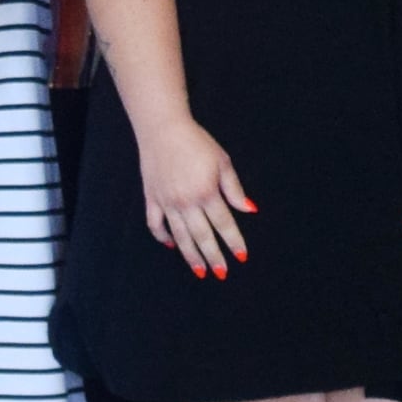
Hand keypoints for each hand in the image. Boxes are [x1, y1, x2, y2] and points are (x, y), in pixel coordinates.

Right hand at [137, 115, 254, 278]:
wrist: (163, 128)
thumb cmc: (196, 142)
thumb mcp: (222, 161)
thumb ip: (234, 188)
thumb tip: (249, 209)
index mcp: (206, 192)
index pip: (224, 224)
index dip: (233, 241)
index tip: (241, 256)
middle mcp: (186, 202)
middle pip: (202, 236)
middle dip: (213, 256)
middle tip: (221, 273)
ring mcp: (167, 202)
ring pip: (180, 236)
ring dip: (191, 255)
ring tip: (200, 271)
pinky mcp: (152, 198)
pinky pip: (156, 224)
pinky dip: (163, 237)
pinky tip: (171, 245)